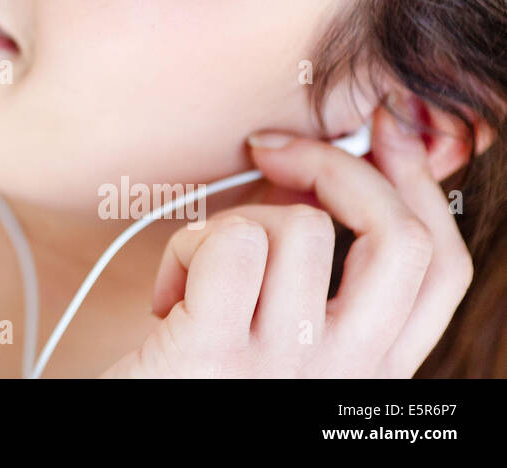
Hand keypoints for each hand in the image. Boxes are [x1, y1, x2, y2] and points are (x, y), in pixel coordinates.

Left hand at [102, 98, 473, 376]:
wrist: (127, 443)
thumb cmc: (191, 375)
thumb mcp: (274, 328)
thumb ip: (314, 267)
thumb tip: (333, 161)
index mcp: (370, 370)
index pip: (440, 265)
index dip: (419, 185)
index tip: (382, 131)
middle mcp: (344, 377)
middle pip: (399, 239)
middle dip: (338, 167)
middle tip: (274, 151)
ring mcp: (284, 370)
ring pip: (297, 226)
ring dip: (232, 221)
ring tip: (198, 273)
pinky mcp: (214, 356)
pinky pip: (231, 243)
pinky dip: (188, 245)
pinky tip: (170, 293)